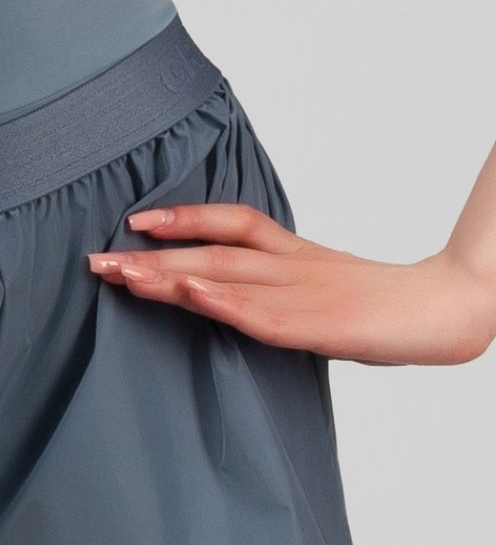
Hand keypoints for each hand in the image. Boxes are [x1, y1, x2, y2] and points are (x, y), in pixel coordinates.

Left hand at [88, 205, 495, 366]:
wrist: (448, 312)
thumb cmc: (383, 307)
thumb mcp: (323, 289)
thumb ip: (279, 290)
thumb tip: (230, 296)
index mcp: (296, 253)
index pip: (233, 223)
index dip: (184, 217)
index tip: (135, 222)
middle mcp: (292, 265)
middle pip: (212, 251)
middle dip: (150, 255)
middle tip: (96, 261)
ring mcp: (304, 293)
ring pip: (226, 277)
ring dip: (169, 275)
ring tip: (123, 274)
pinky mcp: (320, 326)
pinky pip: (262, 313)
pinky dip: (223, 302)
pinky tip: (191, 296)